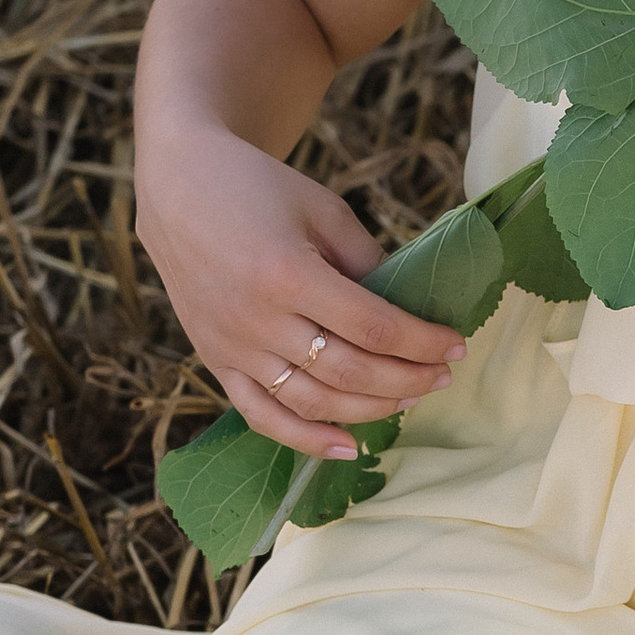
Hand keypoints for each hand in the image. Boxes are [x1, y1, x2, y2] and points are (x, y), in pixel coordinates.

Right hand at [136, 122, 464, 458]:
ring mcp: (231, 346)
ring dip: (369, 409)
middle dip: (407, 379)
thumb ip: (366, 263)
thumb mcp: (323, 211)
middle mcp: (256, 319)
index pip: (374, 328)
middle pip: (349, 372)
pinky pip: (261, 415)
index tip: (455, 346)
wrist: (178, 185)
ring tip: (408, 398)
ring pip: (312, 402)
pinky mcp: (214, 360)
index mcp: (288, 274)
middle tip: (442, 376)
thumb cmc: (258, 188)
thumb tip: (408, 313)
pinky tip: (347, 448)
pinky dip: (304, 439)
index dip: (423, 343)